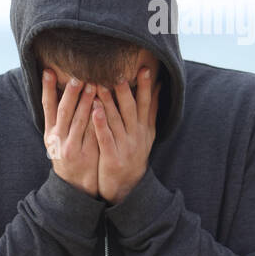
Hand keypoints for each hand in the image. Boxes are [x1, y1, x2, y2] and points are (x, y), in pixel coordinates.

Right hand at [41, 69, 98, 197]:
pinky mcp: (86, 154)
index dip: (47, 89)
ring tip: (93, 85)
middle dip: (70, 93)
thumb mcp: (57, 140)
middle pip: (63, 112)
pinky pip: (93, 133)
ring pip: (79, 121)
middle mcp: (58, 139)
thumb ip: (60, 120)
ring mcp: (71, 147)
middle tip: (77, 76)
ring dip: (85, 102)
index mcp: (50, 133)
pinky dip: (97, 119)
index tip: (48, 72)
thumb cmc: (69, 157)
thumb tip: (63, 92)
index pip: (46, 107)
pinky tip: (103, 107)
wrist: (76, 186)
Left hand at [91, 67, 160, 204]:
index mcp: (144, 128)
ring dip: (108, 103)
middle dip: (125, 92)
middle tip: (118, 74)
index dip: (145, 87)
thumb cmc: (134, 153)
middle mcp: (137, 136)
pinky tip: (94, 110)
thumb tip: (160, 86)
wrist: (127, 186)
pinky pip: (105, 138)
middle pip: (131, 110)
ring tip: (100, 86)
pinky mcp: (112, 157)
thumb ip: (151, 110)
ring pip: (116, 121)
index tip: (143, 69)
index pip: (146, 104)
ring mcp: (125, 147)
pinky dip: (100, 123)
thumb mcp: (146, 133)